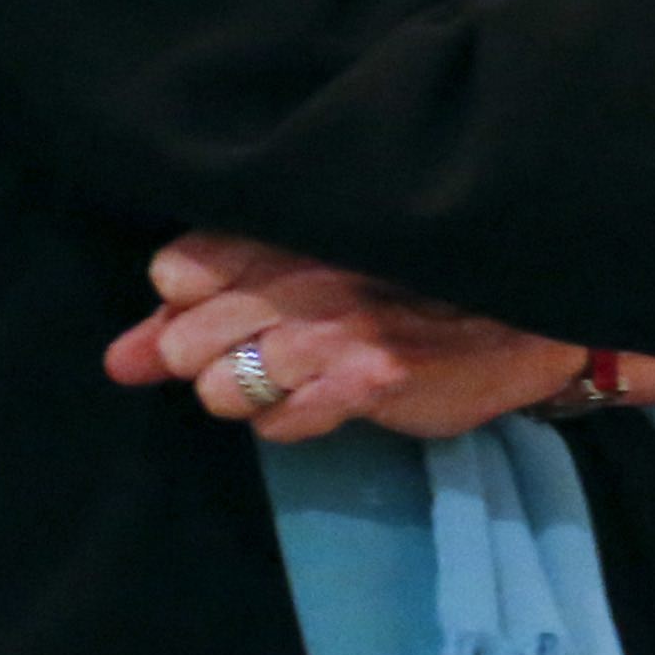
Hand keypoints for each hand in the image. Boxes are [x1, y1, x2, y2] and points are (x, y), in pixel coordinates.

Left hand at [102, 233, 584, 444]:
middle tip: (282, 351)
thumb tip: (119, 361)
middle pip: (188, 339)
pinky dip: (297, 422)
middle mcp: (310, 269)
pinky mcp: (372, 375)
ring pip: (222, 388)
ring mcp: (340, 324)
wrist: (536, 318)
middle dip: (217, 360)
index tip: (240, 310)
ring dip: (256, 395)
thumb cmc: (418, 291)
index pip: (178, 268)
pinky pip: (278, 423)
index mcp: (297, 230)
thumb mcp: (311, 284)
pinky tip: (337, 399)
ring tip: (310, 376)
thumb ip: (206, 315)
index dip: (194, 304)